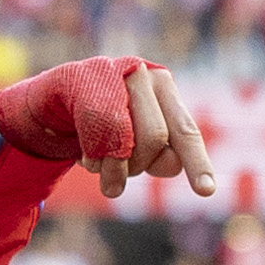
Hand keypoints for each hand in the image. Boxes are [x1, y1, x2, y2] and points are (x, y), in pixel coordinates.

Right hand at [0, 56, 216, 199]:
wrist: (57, 98)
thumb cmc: (104, 125)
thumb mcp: (136, 144)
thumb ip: (160, 156)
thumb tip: (172, 165)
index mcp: (166, 92)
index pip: (185, 131)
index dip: (197, 162)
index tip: (207, 191)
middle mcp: (146, 76)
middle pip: (154, 138)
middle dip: (136, 165)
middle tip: (119, 170)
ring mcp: (116, 73)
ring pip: (124, 137)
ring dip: (110, 167)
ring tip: (98, 164)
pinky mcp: (87, 79)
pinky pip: (96, 132)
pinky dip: (92, 157)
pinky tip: (85, 157)